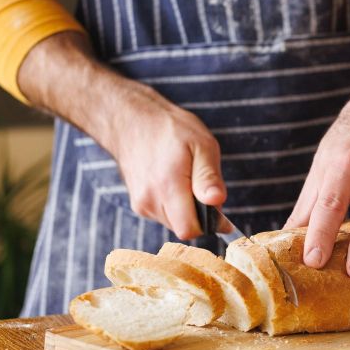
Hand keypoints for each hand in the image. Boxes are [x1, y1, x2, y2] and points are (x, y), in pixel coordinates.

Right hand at [18, 32, 226, 240]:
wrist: (132, 120)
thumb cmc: (171, 129)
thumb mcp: (201, 145)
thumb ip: (208, 176)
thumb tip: (217, 201)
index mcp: (168, 187)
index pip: (190, 229)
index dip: (210, 222)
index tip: (216, 203)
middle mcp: (150, 201)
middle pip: (184, 227)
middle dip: (199, 212)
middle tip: (200, 182)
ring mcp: (141, 204)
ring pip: (174, 221)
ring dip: (186, 207)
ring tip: (185, 177)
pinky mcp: (138, 204)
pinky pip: (164, 214)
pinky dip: (174, 204)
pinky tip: (173, 180)